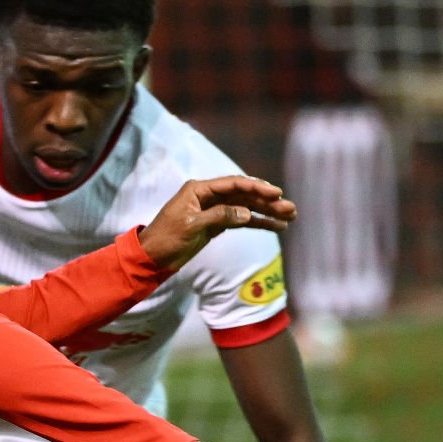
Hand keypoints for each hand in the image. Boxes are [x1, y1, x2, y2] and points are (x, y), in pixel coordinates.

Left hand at [138, 176, 295, 271]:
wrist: (152, 257)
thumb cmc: (166, 238)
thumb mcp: (191, 226)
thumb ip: (219, 217)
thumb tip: (245, 213)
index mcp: (199, 189)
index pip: (234, 184)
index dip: (256, 187)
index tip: (276, 193)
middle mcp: (209, 196)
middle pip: (244, 195)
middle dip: (268, 201)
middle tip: (290, 208)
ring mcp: (214, 209)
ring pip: (246, 207)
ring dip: (267, 212)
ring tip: (290, 216)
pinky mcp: (217, 224)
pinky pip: (241, 220)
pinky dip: (257, 223)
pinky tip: (276, 226)